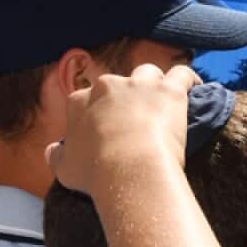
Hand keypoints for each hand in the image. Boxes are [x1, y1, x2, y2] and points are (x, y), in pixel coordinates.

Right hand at [46, 64, 199, 196]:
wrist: (129, 170)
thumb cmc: (96, 173)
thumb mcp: (64, 169)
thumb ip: (56, 156)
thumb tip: (51, 150)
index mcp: (79, 102)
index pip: (85, 98)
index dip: (96, 111)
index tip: (104, 127)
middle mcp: (107, 86)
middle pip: (118, 83)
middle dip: (125, 96)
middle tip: (134, 118)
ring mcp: (140, 85)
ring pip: (148, 73)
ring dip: (154, 84)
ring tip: (163, 101)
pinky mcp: (169, 91)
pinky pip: (182, 74)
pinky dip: (189, 79)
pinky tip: (195, 87)